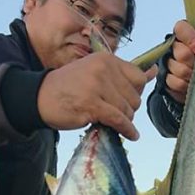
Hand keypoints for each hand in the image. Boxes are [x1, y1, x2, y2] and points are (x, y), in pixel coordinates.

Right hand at [37, 52, 156, 139]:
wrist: (40, 97)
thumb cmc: (70, 87)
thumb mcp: (96, 73)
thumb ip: (124, 74)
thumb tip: (154, 71)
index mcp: (106, 60)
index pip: (138, 78)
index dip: (135, 93)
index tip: (125, 100)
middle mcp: (103, 70)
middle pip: (135, 97)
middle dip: (129, 109)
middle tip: (115, 113)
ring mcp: (97, 86)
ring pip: (128, 110)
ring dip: (125, 120)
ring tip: (113, 121)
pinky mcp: (92, 105)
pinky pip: (119, 120)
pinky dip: (127, 130)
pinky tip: (130, 135)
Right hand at [165, 20, 194, 103]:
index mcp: (187, 33)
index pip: (181, 28)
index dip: (191, 40)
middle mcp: (174, 45)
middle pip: (181, 53)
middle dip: (194, 63)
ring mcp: (167, 61)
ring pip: (177, 69)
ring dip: (190, 75)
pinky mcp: (164, 77)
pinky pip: (173, 82)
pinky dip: (184, 85)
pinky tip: (189, 83)